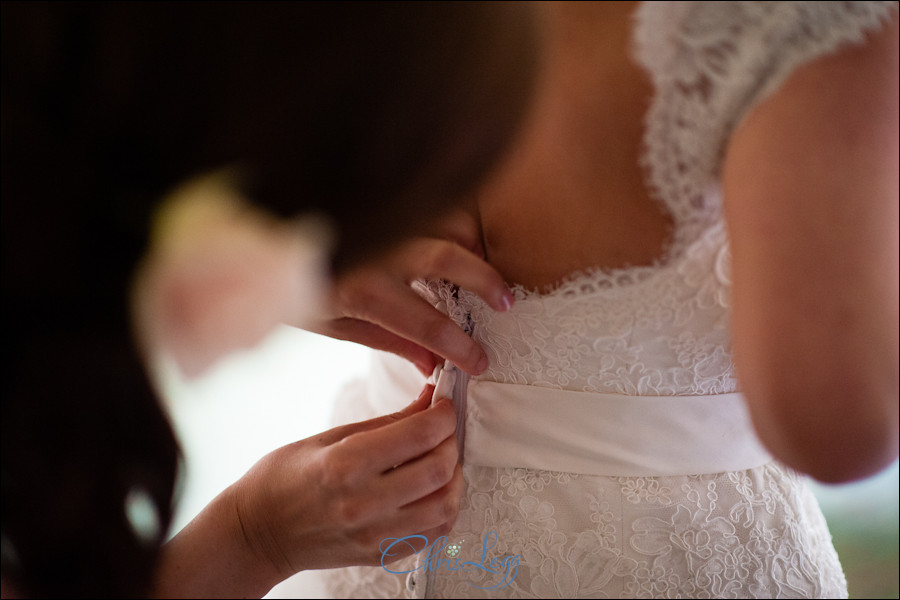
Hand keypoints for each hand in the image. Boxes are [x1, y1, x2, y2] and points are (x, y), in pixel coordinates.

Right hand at [155, 385, 461, 596]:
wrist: (258, 532)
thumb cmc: (283, 479)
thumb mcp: (329, 437)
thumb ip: (386, 422)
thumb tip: (427, 401)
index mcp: (345, 465)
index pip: (418, 435)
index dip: (443, 414)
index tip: (444, 405)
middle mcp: (363, 503)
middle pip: (439, 470)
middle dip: (451, 441)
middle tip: (445, 429)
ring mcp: (374, 534)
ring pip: (445, 505)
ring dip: (455, 477)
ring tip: (443, 460)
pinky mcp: (380, 555)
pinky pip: (433, 534)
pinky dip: (445, 509)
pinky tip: (435, 491)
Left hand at [307, 209, 513, 375]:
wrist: (255, 227)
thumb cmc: (290, 283)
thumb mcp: (331, 324)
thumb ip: (386, 341)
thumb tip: (433, 364)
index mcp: (361, 290)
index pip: (427, 322)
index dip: (460, 347)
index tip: (481, 362)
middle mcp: (377, 250)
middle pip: (449, 259)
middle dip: (486, 281)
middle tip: (507, 304)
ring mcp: (382, 219)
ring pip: (444, 222)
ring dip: (472, 245)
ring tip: (486, 270)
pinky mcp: (381, 201)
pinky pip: (428, 207)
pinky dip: (451, 223)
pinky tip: (460, 242)